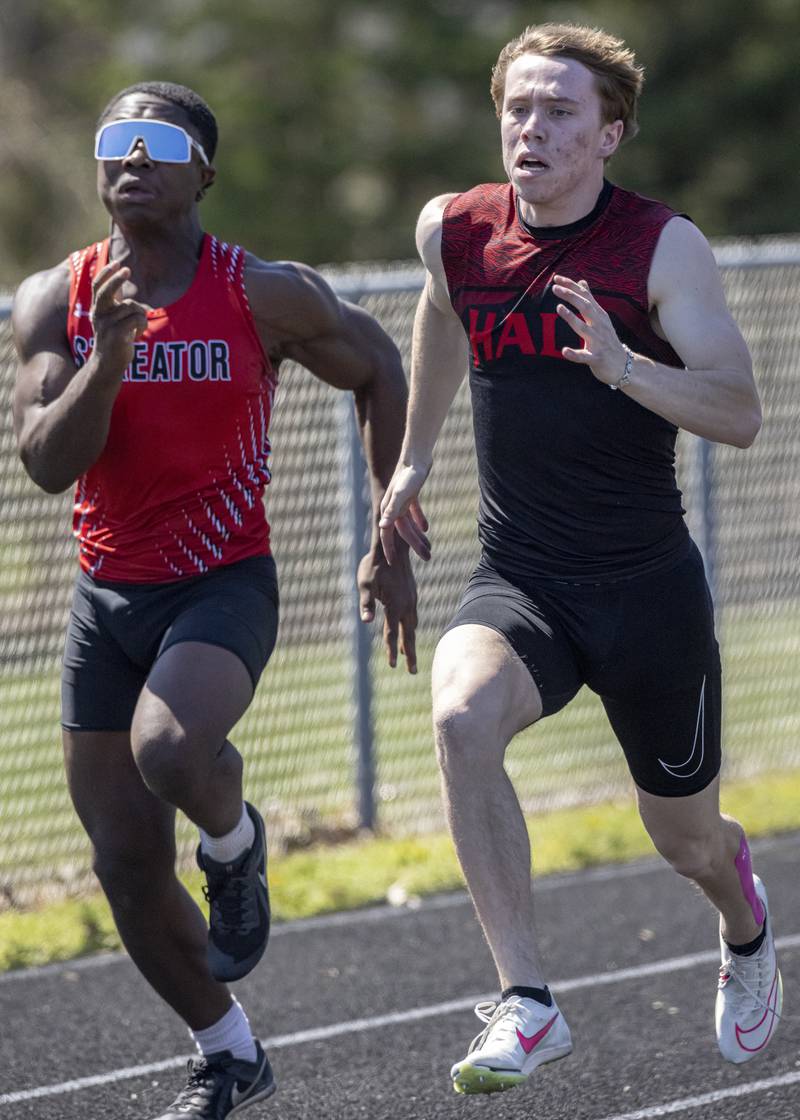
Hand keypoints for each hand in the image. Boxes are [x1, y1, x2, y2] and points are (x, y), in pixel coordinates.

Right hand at [90, 261, 148, 374]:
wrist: (108, 365)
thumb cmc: (114, 340)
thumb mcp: (112, 318)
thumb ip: (115, 300)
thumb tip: (121, 278)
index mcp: (97, 309)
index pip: (98, 286)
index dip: (107, 273)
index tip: (118, 263)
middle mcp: (99, 315)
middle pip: (106, 290)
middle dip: (116, 278)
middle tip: (127, 269)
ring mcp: (106, 324)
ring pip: (132, 306)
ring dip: (141, 315)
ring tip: (137, 328)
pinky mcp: (116, 334)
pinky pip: (137, 319)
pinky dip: (142, 325)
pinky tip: (137, 335)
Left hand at [357, 546, 418, 672]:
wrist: (393, 547)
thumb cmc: (374, 565)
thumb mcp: (365, 584)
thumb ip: (366, 603)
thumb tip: (365, 621)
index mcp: (394, 605)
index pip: (392, 634)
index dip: (391, 651)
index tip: (392, 666)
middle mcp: (406, 605)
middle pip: (408, 635)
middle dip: (410, 654)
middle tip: (412, 672)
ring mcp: (411, 600)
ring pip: (412, 626)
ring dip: (410, 641)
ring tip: (409, 656)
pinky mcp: (412, 595)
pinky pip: (413, 617)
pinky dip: (411, 628)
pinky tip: (408, 630)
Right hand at [378, 464, 430, 563]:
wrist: (417, 455)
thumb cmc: (410, 475)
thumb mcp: (402, 494)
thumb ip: (392, 510)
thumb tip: (382, 527)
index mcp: (389, 509)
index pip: (387, 533)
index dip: (390, 548)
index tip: (393, 563)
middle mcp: (393, 506)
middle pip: (403, 531)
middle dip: (415, 545)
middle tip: (428, 558)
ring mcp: (402, 500)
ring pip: (409, 524)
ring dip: (418, 536)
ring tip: (430, 548)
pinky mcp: (411, 494)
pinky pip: (414, 512)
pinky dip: (419, 520)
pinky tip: (427, 529)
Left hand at [552, 275, 627, 385]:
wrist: (624, 365)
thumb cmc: (608, 340)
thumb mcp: (601, 317)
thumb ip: (590, 300)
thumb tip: (582, 281)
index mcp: (599, 316)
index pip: (585, 296)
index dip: (571, 286)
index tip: (556, 278)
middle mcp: (600, 326)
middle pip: (585, 307)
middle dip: (571, 296)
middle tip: (555, 288)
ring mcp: (599, 342)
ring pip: (584, 329)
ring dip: (571, 318)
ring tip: (558, 308)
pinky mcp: (596, 358)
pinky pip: (584, 356)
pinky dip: (574, 354)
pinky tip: (564, 351)